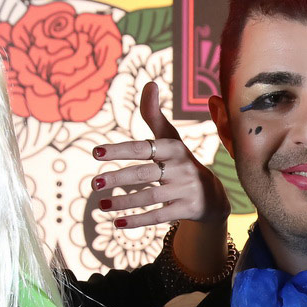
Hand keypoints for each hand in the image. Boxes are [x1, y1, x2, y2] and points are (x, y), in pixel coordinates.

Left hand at [89, 81, 228, 229]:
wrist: (213, 195)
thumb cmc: (181, 162)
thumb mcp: (170, 139)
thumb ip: (154, 115)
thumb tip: (149, 83)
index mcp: (174, 148)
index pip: (143, 147)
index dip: (119, 150)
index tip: (95, 152)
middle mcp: (181, 168)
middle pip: (144, 174)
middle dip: (118, 178)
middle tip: (93, 184)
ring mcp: (185, 190)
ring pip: (149, 197)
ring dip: (123, 202)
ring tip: (101, 205)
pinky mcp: (187, 209)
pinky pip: (158, 215)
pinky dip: (137, 220)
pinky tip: (117, 223)